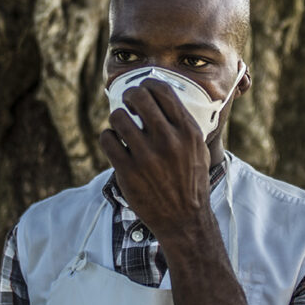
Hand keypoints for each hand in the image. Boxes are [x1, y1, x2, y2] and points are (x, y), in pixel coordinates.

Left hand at [98, 78, 213, 246]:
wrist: (185, 219)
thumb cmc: (190, 181)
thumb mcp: (198, 149)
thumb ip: (182, 123)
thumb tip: (162, 97)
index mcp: (187, 131)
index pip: (162, 90)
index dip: (147, 84)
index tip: (143, 92)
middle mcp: (168, 140)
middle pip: (138, 97)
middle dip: (129, 96)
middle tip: (128, 106)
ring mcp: (147, 156)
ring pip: (117, 117)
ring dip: (117, 119)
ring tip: (122, 128)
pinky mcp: (128, 171)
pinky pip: (107, 139)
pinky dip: (108, 138)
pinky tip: (115, 144)